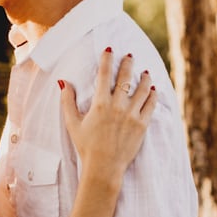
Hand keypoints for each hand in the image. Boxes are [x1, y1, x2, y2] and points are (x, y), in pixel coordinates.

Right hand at [60, 48, 156, 179]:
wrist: (104, 167)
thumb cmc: (86, 145)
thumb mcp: (72, 123)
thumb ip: (67, 102)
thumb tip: (63, 83)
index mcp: (100, 103)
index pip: (104, 74)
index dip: (107, 59)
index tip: (110, 49)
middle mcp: (118, 106)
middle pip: (126, 78)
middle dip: (128, 63)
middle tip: (130, 55)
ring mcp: (132, 115)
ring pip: (142, 90)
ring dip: (144, 78)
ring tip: (145, 72)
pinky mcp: (142, 125)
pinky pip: (151, 105)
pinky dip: (153, 95)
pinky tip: (153, 89)